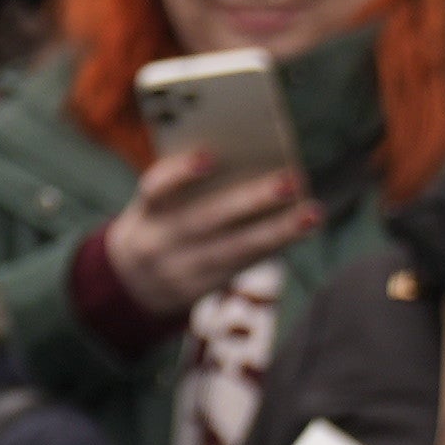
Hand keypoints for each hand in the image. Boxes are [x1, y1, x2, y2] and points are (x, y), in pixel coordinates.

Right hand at [93, 153, 318, 319]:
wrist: (132, 282)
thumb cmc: (160, 223)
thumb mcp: (157, 206)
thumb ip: (187, 187)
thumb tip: (251, 161)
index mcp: (146, 212)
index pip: (155, 189)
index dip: (179, 173)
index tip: (209, 156)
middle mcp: (160, 243)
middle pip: (206, 220)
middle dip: (250, 200)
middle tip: (290, 181)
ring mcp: (182, 270)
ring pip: (235, 249)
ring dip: (277, 231)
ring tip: (312, 212)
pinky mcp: (204, 288)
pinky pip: (244, 265)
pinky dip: (275, 246)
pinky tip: (302, 230)